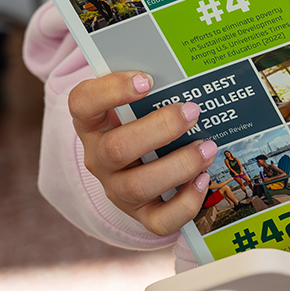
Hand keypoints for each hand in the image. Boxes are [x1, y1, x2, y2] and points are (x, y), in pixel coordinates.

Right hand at [69, 70, 218, 234]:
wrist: (134, 165)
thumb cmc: (139, 120)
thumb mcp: (134, 101)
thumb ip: (150, 84)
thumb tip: (188, 69)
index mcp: (91, 122)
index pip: (82, 103)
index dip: (111, 90)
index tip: (146, 79)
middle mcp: (98, 158)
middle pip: (116, 149)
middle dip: (160, 129)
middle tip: (192, 111)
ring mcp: (117, 190)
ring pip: (138, 186)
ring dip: (178, 166)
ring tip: (207, 147)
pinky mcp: (141, 215)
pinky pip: (160, 221)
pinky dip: (185, 203)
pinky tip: (204, 180)